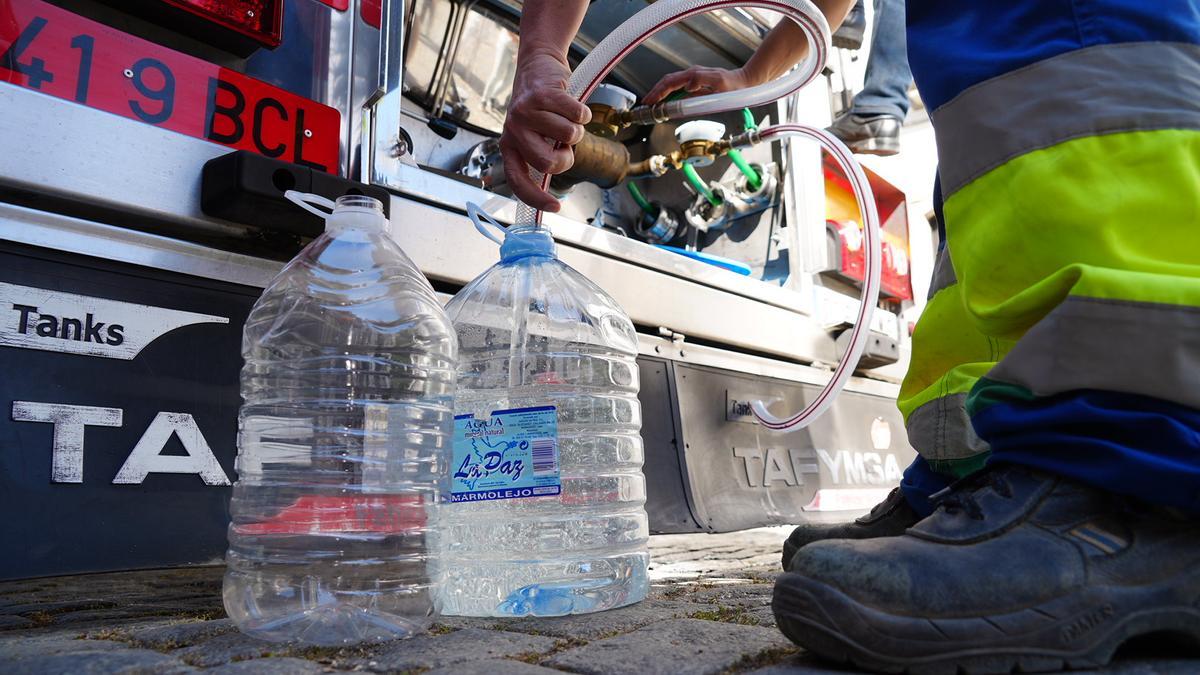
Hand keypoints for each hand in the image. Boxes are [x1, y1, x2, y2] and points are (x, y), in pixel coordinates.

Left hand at [500, 49, 591, 211]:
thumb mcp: (532, 134)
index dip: (536, 198)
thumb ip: (540, 155)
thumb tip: (550, 187)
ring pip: (568, 136)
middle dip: (566, 158)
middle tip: (565, 146)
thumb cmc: (540, 106)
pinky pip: (577, 115)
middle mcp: (513, 131)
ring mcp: (526, 112)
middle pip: (549, 164)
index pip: (518, 181)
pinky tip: (573, 104)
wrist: (538, 64)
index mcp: (509, 145)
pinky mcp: (542, 94)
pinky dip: (583, 113)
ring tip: (566, 118)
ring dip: (576, 129)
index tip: (555, 206)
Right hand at [643, 66, 752, 104]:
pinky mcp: (696, 83)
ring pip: (671, 83)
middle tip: (646, 105)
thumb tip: (686, 86)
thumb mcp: (719, 83)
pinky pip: (678, 87)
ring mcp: (693, 78)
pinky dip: (668, 93)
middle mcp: (692, 75)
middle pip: (667, 82)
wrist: (745, 82)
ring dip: (659, 93)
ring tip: (651, 103)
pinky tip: (665, 101)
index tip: (650, 102)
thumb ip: (702, 81)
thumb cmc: (734, 85)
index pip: (670, 83)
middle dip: (655, 92)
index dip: (658, 92)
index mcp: (694, 75)